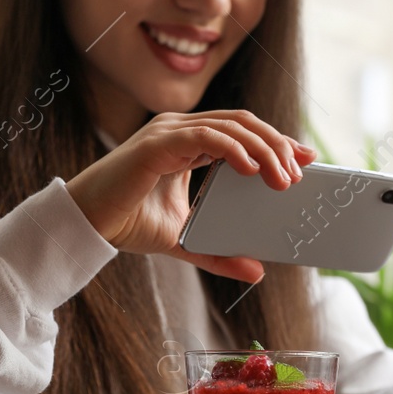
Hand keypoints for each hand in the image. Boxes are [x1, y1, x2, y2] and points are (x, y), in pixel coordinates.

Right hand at [65, 109, 315, 282]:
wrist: (87, 226)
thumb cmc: (128, 223)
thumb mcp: (185, 240)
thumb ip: (220, 252)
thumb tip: (257, 271)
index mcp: (189, 143)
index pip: (242, 131)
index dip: (276, 141)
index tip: (305, 159)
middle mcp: (181, 130)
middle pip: (243, 123)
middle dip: (277, 144)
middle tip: (299, 174)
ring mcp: (170, 133)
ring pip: (231, 126)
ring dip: (264, 149)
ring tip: (282, 177)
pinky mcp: (158, 144)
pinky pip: (205, 137)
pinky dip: (234, 149)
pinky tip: (252, 169)